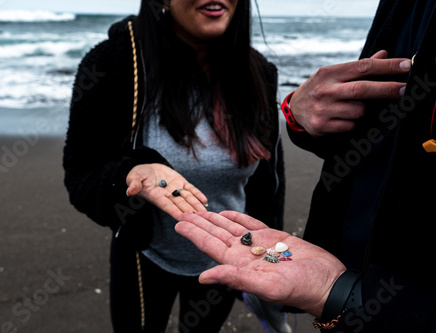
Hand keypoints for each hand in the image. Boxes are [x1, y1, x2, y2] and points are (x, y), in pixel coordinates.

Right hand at [126, 163, 207, 219]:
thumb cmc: (138, 175)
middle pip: (180, 205)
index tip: (183, 219)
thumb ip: (134, 184)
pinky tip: (205, 201)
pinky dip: (197, 194)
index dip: (175, 212)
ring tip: (205, 213)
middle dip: (189, 212)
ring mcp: (175, 189)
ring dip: (196, 205)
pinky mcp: (180, 182)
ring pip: (187, 198)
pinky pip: (191, 189)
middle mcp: (167, 196)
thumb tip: (129, 191)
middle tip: (199, 219)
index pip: (167, 206)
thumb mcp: (134, 177)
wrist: (147, 169)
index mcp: (156, 197)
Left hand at [175, 210, 345, 316]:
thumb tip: (203, 277)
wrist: (328, 282)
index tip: (179, 224)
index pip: (211, 246)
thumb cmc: (302, 289)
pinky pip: (250, 224)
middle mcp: (246, 254)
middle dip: (199, 223)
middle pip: (216, 235)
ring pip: (230, 228)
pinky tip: (226, 213)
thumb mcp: (267, 286)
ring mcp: (259, 245)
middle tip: (183, 212)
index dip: (194, 234)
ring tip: (199, 211)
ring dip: (214, 219)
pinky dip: (237, 217)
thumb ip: (235, 279)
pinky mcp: (274, 237)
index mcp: (241, 266)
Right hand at [290, 50, 410, 135]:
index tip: (406, 65)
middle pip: (362, 89)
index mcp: (328, 73)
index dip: (387, 66)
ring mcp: (322, 109)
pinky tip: (342, 118)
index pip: (362, 67)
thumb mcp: (333, 74)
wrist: (293, 110)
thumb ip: (358, 67)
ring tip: (352, 107)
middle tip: (405, 89)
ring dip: (363, 110)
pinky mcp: (321, 126)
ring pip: (359, 111)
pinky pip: (350, 125)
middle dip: (387, 89)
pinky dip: (352, 123)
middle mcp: (324, 90)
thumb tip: (384, 54)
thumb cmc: (320, 89)